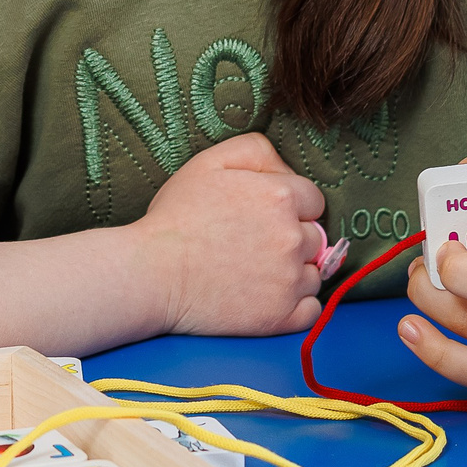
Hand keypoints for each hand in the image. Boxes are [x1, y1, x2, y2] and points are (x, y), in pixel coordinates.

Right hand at [132, 134, 328, 335]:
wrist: (151, 273)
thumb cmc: (176, 216)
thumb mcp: (210, 162)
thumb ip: (256, 150)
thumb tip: (287, 169)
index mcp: (281, 197)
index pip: (314, 200)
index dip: (290, 206)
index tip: (263, 216)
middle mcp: (292, 238)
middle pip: (315, 236)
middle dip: (292, 238)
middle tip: (255, 243)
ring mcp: (289, 280)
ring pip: (314, 273)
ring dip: (295, 272)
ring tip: (257, 271)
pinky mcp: (281, 316)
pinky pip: (312, 310)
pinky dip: (297, 305)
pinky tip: (270, 296)